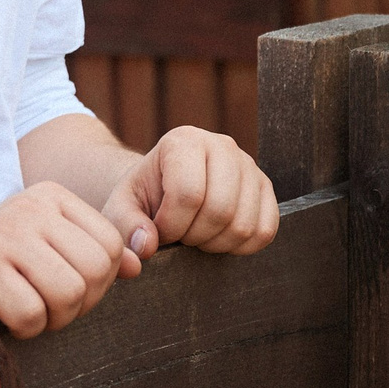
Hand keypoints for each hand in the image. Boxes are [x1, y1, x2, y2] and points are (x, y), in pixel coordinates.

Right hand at [0, 182, 138, 338]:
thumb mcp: (39, 250)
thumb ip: (86, 254)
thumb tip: (136, 266)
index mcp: (50, 197)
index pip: (111, 246)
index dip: (99, 283)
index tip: (67, 295)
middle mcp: (30, 207)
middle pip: (96, 271)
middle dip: (79, 306)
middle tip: (46, 311)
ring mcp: (4, 233)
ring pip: (69, 292)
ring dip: (51, 320)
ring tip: (25, 314)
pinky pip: (32, 312)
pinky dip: (23, 329)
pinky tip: (0, 318)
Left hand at [103, 125, 280, 260]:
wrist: (166, 189)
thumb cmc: (144, 198)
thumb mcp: (122, 208)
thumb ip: (125, 226)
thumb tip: (147, 246)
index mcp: (183, 141)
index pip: (188, 193)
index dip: (172, 226)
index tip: (160, 231)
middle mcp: (222, 145)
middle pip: (220, 210)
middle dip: (195, 237)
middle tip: (180, 236)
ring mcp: (249, 165)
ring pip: (244, 224)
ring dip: (216, 244)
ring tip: (197, 235)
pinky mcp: (266, 187)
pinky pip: (265, 230)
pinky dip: (242, 246)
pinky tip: (219, 238)